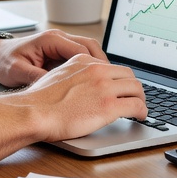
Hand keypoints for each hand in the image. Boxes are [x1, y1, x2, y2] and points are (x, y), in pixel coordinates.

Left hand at [0, 29, 107, 86]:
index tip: (104, 77)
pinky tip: (92, 81)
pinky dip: (89, 67)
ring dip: (97, 64)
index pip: (81, 48)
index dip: (95, 64)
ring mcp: (60, 44)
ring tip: (105, 82)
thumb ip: (37, 77)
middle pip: (90, 46)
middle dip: (102, 63)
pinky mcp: (59, 52)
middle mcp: (58, 38)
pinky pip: (80, 56)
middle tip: (111, 80)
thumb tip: (55, 88)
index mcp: (50, 39)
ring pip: (88, 50)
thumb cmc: (5, 62)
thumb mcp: (18, 72)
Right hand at [10, 53, 147, 140]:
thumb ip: (73, 75)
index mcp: (84, 61)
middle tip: (135, 98)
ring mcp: (105, 87)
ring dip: (141, 99)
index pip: (112, 67)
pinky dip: (142, 111)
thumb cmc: (39, 100)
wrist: (34, 112)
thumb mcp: (56, 75)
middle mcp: (97, 70)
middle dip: (134, 87)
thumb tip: (81, 85)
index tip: (123, 87)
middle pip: (128, 75)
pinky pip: (136, 105)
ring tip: (141, 108)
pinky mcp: (109, 106)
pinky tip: (140, 116)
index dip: (120, 79)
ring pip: (136, 89)